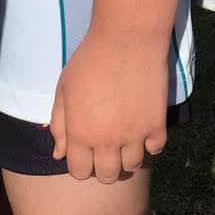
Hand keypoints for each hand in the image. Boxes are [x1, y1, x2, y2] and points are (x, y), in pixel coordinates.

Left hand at [49, 26, 169, 183]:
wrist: (126, 39)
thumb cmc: (90, 60)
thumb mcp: (64, 89)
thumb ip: (59, 124)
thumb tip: (58, 154)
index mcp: (80, 133)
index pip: (80, 172)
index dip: (82, 165)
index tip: (87, 152)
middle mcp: (106, 141)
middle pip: (108, 175)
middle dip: (105, 167)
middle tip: (108, 149)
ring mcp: (134, 135)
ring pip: (132, 166)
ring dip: (128, 157)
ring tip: (127, 139)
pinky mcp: (156, 125)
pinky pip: (155, 150)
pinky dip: (150, 144)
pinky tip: (144, 129)